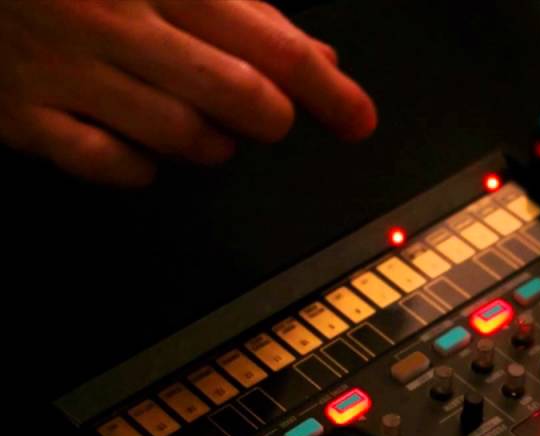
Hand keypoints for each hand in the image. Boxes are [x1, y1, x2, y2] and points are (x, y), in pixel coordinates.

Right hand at [0, 0, 376, 186]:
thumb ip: (244, 12)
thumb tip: (319, 60)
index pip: (269, 43)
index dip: (327, 90)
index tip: (358, 120)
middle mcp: (116, 22)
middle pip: (235, 94)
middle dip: (271, 120)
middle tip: (271, 122)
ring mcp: (67, 70)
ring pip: (181, 137)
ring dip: (211, 147)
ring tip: (203, 128)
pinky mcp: (24, 115)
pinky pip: (110, 165)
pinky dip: (140, 169)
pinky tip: (140, 147)